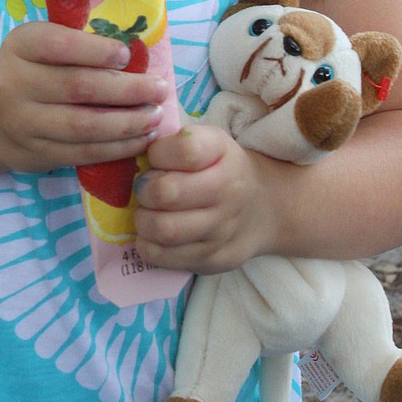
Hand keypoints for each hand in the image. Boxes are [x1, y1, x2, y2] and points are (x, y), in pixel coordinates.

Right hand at [0, 21, 169, 174]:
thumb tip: (137, 53)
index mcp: (20, 46)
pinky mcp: (35, 154)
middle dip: (127, 89)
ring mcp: (23, 123)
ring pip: (83, 126)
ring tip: (155, 116)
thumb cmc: (29, 70)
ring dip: (127, 123)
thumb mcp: (38, 45)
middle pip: (78, 87)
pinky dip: (117, 148)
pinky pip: (82, 153)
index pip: (58, 45)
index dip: (97, 51)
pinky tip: (140, 139)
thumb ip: (76, 44)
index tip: (128, 55)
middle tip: (159, 88)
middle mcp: (15, 84)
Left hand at [133, 123, 274, 274]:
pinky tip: (152, 235)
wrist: (265, 208)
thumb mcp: (209, 142)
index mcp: (223, 154)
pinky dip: (147, 245)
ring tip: (147, 213)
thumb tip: (137, 154)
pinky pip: (164, 257)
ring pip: (163, 229)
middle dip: (144, 190)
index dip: (158, 153)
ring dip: (143, 220)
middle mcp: (228, 192)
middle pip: (167, 193)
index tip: (156, 158)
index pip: (184, 150)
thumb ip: (174, 143)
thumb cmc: (222, 168)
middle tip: (145, 190)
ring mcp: (222, 230)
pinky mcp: (212, 260)